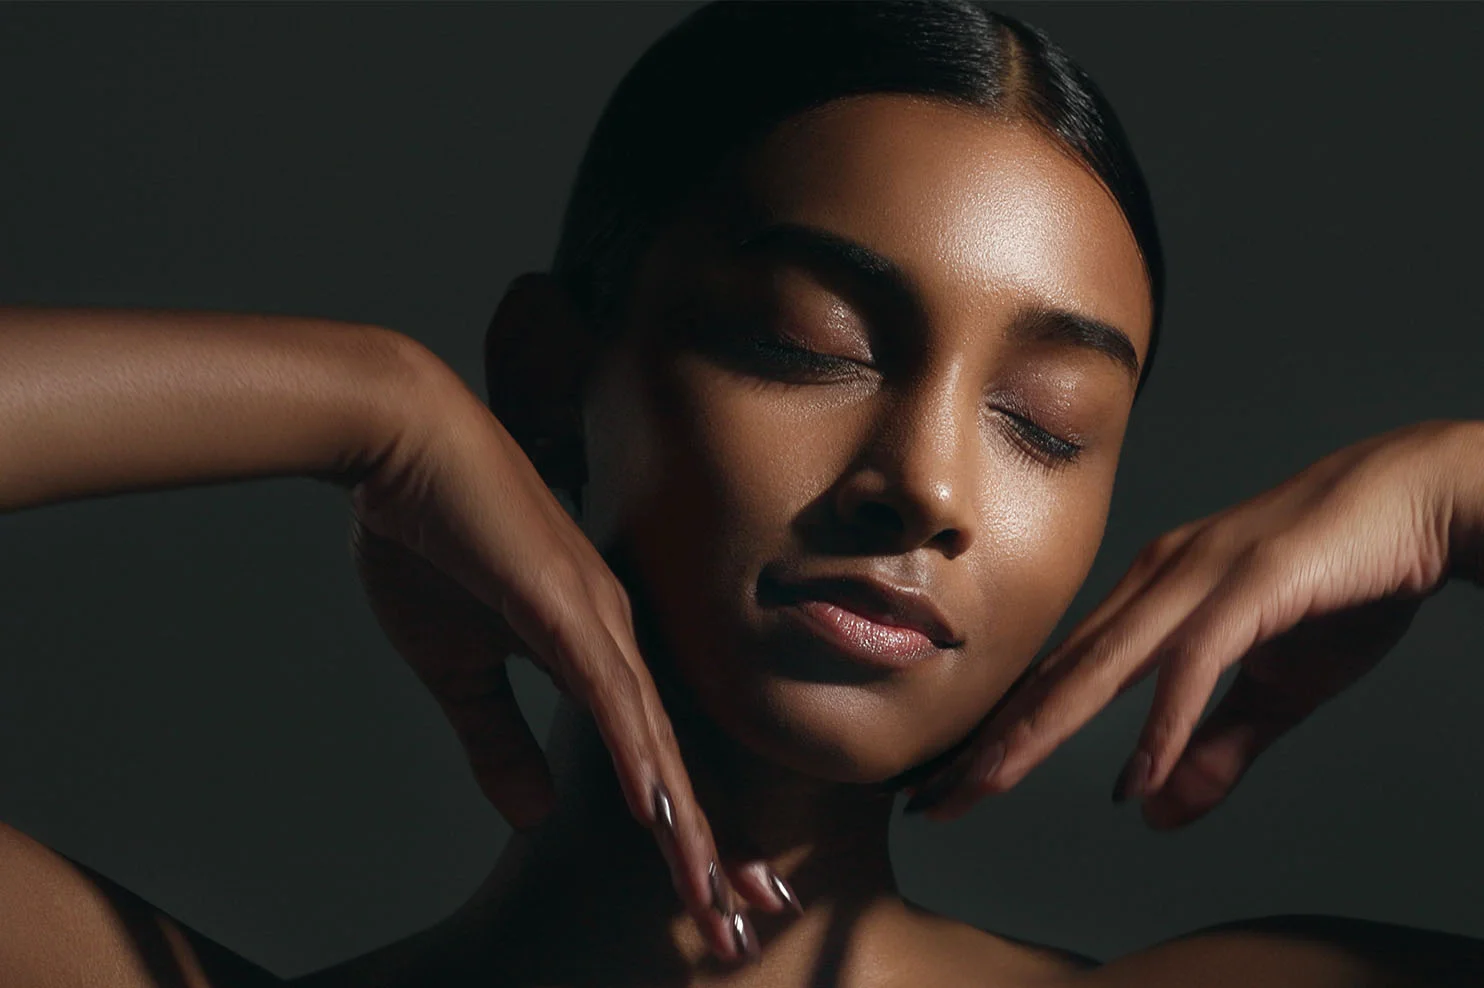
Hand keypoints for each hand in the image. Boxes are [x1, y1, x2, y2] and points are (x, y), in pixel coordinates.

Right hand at [343, 353, 784, 961]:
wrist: (404, 446)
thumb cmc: (431, 544)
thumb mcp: (459, 668)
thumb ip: (498, 737)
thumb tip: (531, 812)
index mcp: (594, 651)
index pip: (650, 759)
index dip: (685, 830)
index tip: (714, 895)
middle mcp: (614, 639)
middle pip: (673, 762)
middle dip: (709, 849)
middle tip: (743, 924)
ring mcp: (593, 619)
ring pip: (653, 740)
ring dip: (684, 823)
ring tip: (714, 896)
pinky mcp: (558, 602)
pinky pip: (606, 692)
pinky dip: (634, 753)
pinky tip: (659, 808)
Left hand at [907, 419, 1479, 828]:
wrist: (1422, 499)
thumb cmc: (1342, 585)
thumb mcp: (1274, 689)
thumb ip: (1214, 748)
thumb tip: (1153, 814)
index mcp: (1151, 598)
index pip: (1060, 677)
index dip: (1005, 732)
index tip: (955, 784)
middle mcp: (1157, 581)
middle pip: (1060, 674)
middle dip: (995, 740)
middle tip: (936, 798)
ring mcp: (1202, 576)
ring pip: (1103, 663)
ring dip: (1044, 728)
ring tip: (991, 782)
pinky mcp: (1257, 583)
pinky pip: (1197, 660)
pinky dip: (1165, 720)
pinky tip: (1138, 774)